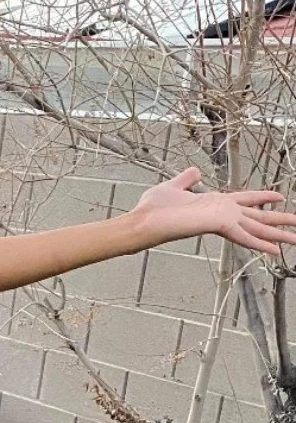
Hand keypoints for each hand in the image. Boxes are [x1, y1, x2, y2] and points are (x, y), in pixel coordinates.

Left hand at [133, 167, 295, 255]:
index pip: (245, 200)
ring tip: (295, 240)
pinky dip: (260, 243)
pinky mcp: (218, 225)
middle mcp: (221, 212)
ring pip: (255, 228)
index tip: (279, 197)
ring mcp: (221, 220)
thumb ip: (187, 179)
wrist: (142, 221)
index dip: (262, 198)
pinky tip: (275, 251)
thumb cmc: (152, 208)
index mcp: (214, 202)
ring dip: (277, 235)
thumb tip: (195, 171)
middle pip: (256, 217)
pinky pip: (244, 234)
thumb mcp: (174, 186)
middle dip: (278, 222)